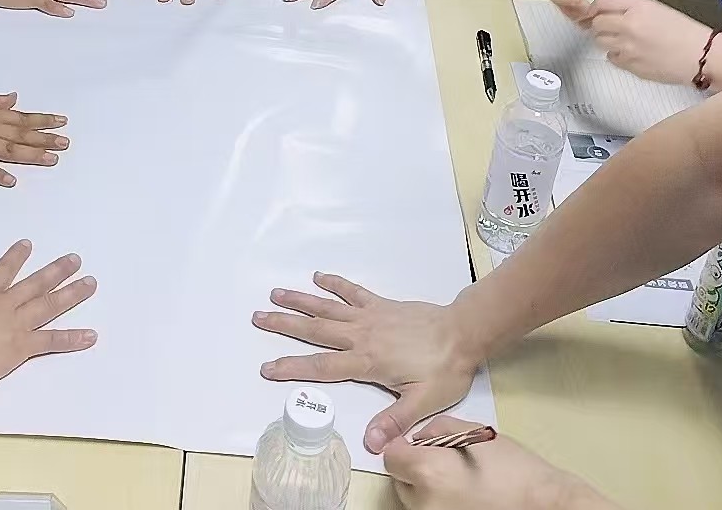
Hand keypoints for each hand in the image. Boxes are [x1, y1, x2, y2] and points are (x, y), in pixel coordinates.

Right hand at [0, 93, 68, 186]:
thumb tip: (15, 98)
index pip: (22, 117)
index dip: (43, 120)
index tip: (62, 122)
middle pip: (22, 134)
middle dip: (45, 138)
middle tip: (66, 143)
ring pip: (10, 150)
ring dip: (31, 155)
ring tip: (51, 159)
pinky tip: (12, 180)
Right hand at [0, 239, 96, 399]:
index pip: (2, 271)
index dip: (16, 257)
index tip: (27, 245)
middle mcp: (1, 305)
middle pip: (35, 283)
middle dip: (56, 271)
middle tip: (75, 259)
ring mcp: (14, 324)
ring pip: (49, 304)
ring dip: (72, 293)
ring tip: (90, 283)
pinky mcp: (19, 347)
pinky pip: (52, 341)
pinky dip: (73, 338)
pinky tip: (91, 335)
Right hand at [253, 273, 481, 452]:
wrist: (464, 332)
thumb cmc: (445, 369)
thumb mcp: (423, 402)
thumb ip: (394, 420)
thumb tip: (370, 442)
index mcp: (367, 361)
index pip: (322, 367)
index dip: (292, 368)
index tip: (267, 368)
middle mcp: (362, 336)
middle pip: (315, 330)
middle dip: (285, 325)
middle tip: (257, 317)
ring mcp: (370, 317)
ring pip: (328, 308)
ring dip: (301, 301)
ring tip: (275, 294)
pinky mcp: (381, 305)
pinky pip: (353, 292)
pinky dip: (335, 283)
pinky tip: (319, 278)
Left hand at [385, 418, 611, 509]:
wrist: (544, 505)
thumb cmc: (515, 470)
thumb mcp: (474, 433)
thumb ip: (437, 428)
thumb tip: (419, 438)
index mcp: (428, 472)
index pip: (392, 457)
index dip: (404, 448)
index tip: (417, 447)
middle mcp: (424, 502)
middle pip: (400, 481)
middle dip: (415, 469)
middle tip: (445, 463)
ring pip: (414, 501)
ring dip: (426, 489)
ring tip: (459, 482)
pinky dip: (439, 503)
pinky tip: (464, 497)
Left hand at [583, 0, 713, 85]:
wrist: (701, 56)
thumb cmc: (686, 33)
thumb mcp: (657, 8)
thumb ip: (630, 7)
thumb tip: (607, 11)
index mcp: (638, 7)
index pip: (602, 1)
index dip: (597, 6)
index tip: (598, 10)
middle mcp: (629, 25)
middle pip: (596, 22)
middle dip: (601, 24)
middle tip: (613, 27)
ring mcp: (626, 47)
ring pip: (599, 41)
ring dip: (608, 39)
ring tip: (625, 40)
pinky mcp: (629, 65)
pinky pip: (611, 57)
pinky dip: (617, 55)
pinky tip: (632, 52)